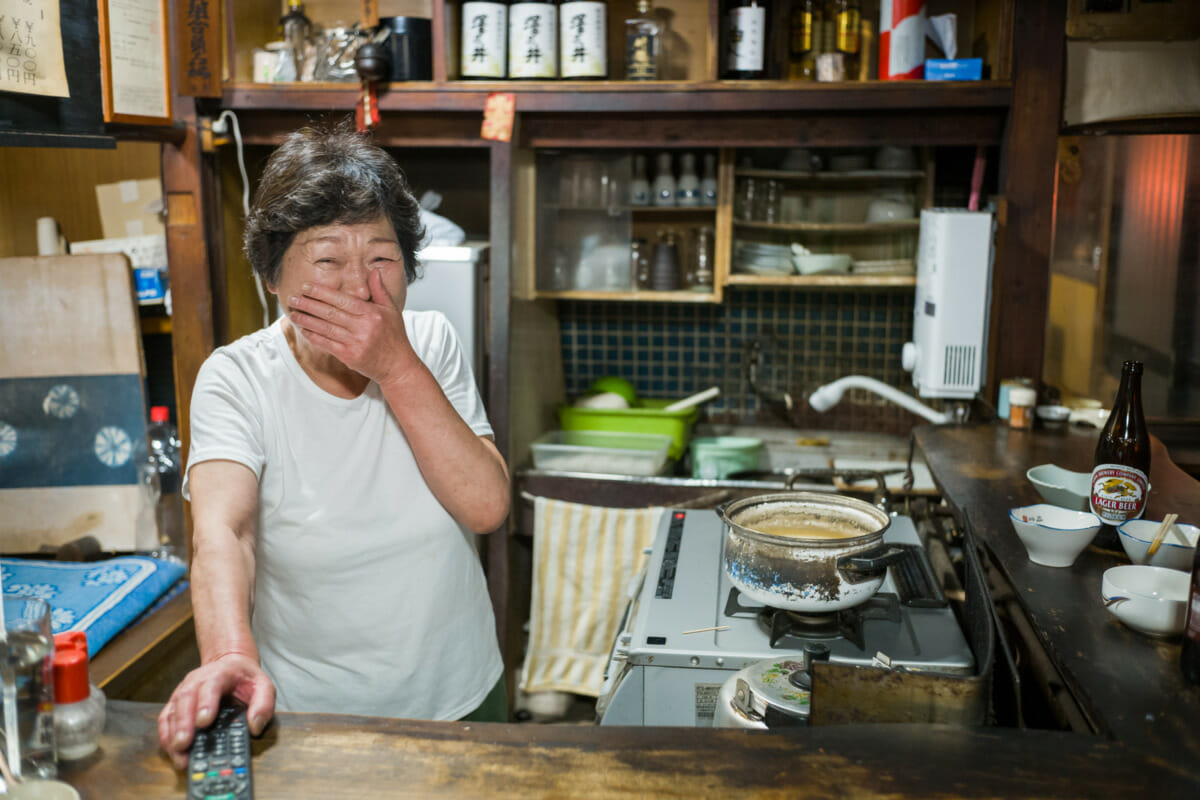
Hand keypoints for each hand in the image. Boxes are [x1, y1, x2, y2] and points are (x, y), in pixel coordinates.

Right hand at [157, 653, 275, 769]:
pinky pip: (166, 718)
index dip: (206, 703)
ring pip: (173, 710)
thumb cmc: (246, 678)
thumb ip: (264, 705)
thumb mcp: (264, 686)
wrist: (231, 665)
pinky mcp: (176, 703)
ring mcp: (184, 691)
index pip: (210, 685)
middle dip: (183, 724)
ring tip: (178, 753)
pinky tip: (171, 749)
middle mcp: (197, 680)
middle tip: (184, 745)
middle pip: (185, 699)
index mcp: (220, 673)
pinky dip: (166, 734)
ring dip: (173, 733)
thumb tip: (255, 727)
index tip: (204, 722)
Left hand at [287, 270, 417, 385]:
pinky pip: (327, 344)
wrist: (398, 365)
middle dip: (309, 304)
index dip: (322, 293)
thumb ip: (380, 290)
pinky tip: (304, 330)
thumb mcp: (391, 310)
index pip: (342, 299)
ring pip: (325, 328)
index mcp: (371, 313)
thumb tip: (374, 271)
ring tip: (293, 313)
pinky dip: (314, 336)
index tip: (306, 287)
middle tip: (293, 298)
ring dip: (306, 320)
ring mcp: (355, 342)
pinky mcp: (349, 356)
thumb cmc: (394, 336)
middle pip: (330, 313)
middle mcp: (363, 327)